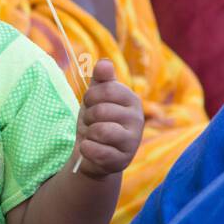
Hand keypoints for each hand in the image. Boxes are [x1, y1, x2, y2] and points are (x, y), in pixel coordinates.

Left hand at [76, 59, 143, 177]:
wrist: (94, 153)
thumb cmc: (96, 121)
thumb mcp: (96, 98)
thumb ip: (101, 79)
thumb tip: (104, 62)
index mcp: (132, 100)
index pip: (106, 89)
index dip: (90, 97)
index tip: (91, 104)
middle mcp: (137, 119)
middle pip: (101, 110)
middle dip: (88, 117)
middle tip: (92, 124)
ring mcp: (132, 141)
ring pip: (101, 130)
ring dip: (88, 133)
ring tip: (93, 136)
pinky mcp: (122, 160)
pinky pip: (97, 151)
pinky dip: (86, 149)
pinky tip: (90, 149)